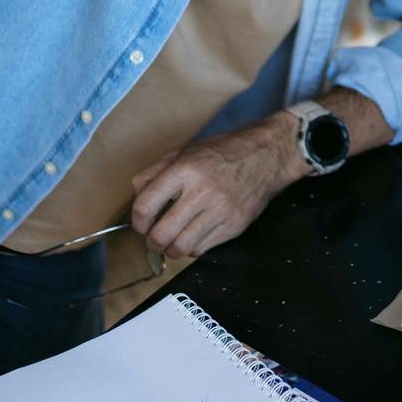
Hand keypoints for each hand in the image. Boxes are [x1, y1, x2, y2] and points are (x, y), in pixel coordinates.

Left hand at [128, 116, 304, 257]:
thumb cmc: (222, 153)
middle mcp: (202, 192)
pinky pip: (202, 249)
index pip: (145, 206)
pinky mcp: (234, 225)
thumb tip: (135, 196)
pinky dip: (192, 248)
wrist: (265, 156)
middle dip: (152, 241)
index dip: (137, 221)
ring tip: (172, 241)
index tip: (141, 223)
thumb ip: (154, 172)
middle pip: (161, 234)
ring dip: (171, 249)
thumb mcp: (184, 152)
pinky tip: (193, 236)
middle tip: (154, 238)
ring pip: (181, 247)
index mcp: (185, 170)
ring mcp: (220, 211)